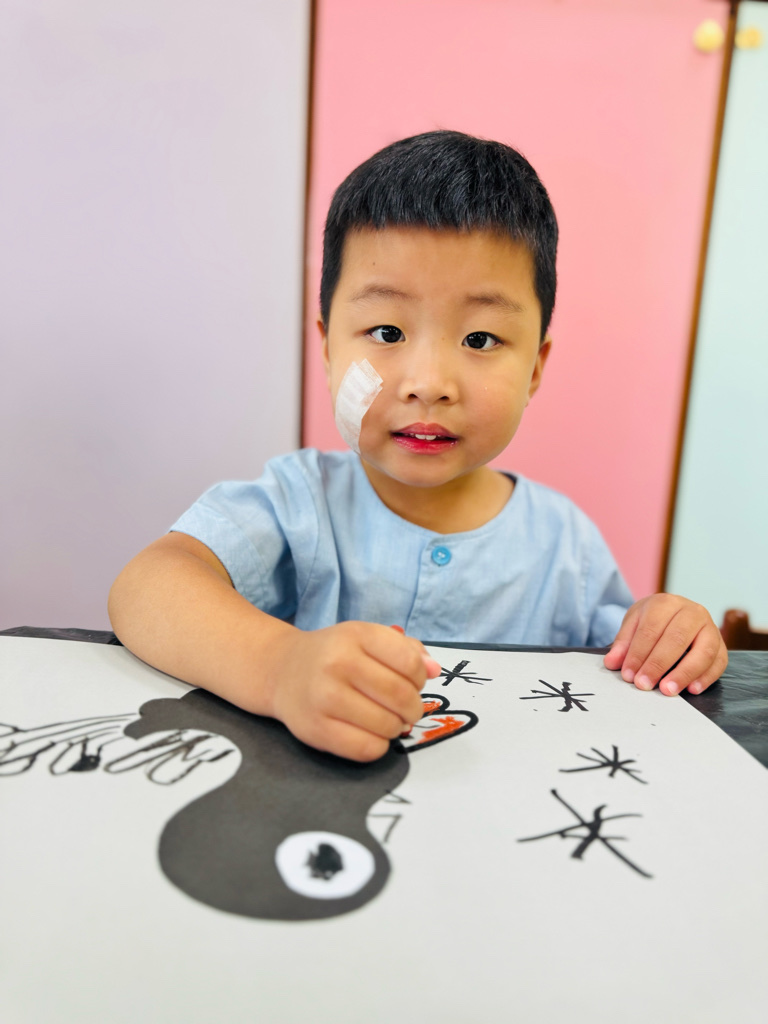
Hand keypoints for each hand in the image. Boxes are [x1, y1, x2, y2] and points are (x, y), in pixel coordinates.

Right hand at [266, 621, 440, 761]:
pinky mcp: (316, 730)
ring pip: (388, 725)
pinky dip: (380, 745)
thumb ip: (406, 649)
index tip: (412, 682)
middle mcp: (337, 663)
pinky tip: (371, 733)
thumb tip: (435, 670)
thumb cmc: (333, 654)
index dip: (420, 678)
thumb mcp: (366, 638)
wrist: (281, 671)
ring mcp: (324, 698)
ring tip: (387, 719)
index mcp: (355, 634)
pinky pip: (368, 748)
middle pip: (401, 696)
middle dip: (413, 708)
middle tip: (407, 709)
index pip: (410, 662)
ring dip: (397, 727)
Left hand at [603, 594, 727, 696]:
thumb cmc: (653, 620)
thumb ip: (623, 643)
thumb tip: (612, 662)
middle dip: (658, 664)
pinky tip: (691, 689)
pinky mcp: (721, 645)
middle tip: (644, 684)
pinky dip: (707, 677)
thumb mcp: (634, 623)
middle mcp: (692, 612)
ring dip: (684, 673)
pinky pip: (719, 662)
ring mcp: (710, 627)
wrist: (675, 613)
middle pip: (677, 638)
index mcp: (666, 603)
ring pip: (703, 651)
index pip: (651, 628)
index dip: (638, 653)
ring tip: (667, 690)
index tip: (628, 674)